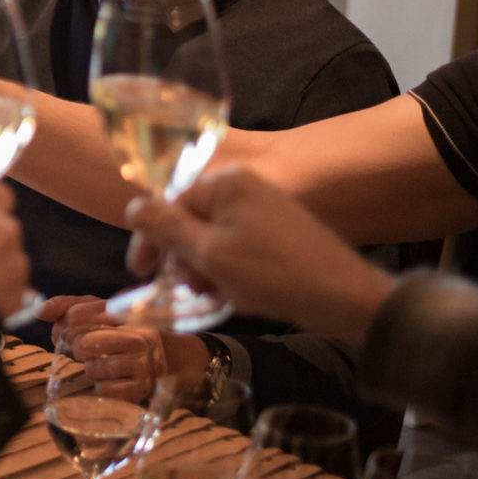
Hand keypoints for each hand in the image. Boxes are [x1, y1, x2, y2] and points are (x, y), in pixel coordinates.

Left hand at [39, 295, 186, 402]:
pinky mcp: (144, 388)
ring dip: (90, 369)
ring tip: (101, 364)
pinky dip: (102, 388)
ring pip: (94, 369)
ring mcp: (146, 363)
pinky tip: (111, 380)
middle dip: (76, 348)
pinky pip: (106, 390)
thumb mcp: (96, 312)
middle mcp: (141, 336)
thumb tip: (39, 311)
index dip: (63, 325)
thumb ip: (66, 306)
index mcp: (127, 312)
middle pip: (84, 343)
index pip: (78, 314)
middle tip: (83, 350)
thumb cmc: (118, 333)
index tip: (67, 331)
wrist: (164, 360)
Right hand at [125, 166, 395, 343]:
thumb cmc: (271, 274)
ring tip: (213, 292)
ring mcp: (266, 203)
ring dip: (204, 263)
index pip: (167, 202)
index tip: (140, 273)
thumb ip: (165, 227)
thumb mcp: (209, 254)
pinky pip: (238, 239)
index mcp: (224, 182)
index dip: (151, 238)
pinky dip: (228, 263)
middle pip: (190, 216)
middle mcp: (244, 183)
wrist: (345, 297)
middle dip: (182, 254)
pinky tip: (235, 288)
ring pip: (213, 231)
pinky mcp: (282, 226)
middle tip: (186, 287)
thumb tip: (132, 206)